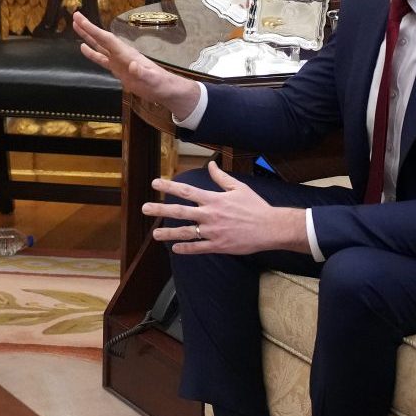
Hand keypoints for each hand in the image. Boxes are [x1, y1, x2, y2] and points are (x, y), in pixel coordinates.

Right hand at [71, 11, 200, 119]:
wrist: (166, 90)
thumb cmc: (161, 84)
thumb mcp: (153, 80)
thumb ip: (143, 72)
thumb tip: (133, 64)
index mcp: (126, 54)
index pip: (106, 39)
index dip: (93, 30)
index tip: (80, 19)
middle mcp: (121, 54)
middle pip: (101, 38)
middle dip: (88, 28)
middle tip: (75, 16)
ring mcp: (119, 61)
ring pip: (99, 46)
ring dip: (88, 37)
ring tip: (75, 27)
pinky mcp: (118, 70)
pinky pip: (101, 59)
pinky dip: (91, 53)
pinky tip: (83, 48)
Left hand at [141, 161, 307, 254]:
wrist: (271, 228)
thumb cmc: (255, 207)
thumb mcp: (238, 188)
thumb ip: (221, 178)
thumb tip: (210, 165)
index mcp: (214, 199)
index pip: (187, 191)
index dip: (169, 187)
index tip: (155, 183)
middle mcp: (211, 215)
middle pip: (180, 212)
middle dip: (160, 209)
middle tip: (144, 208)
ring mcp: (214, 232)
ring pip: (186, 232)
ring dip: (169, 234)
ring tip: (155, 235)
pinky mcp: (219, 245)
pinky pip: (199, 248)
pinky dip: (186, 249)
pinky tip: (175, 249)